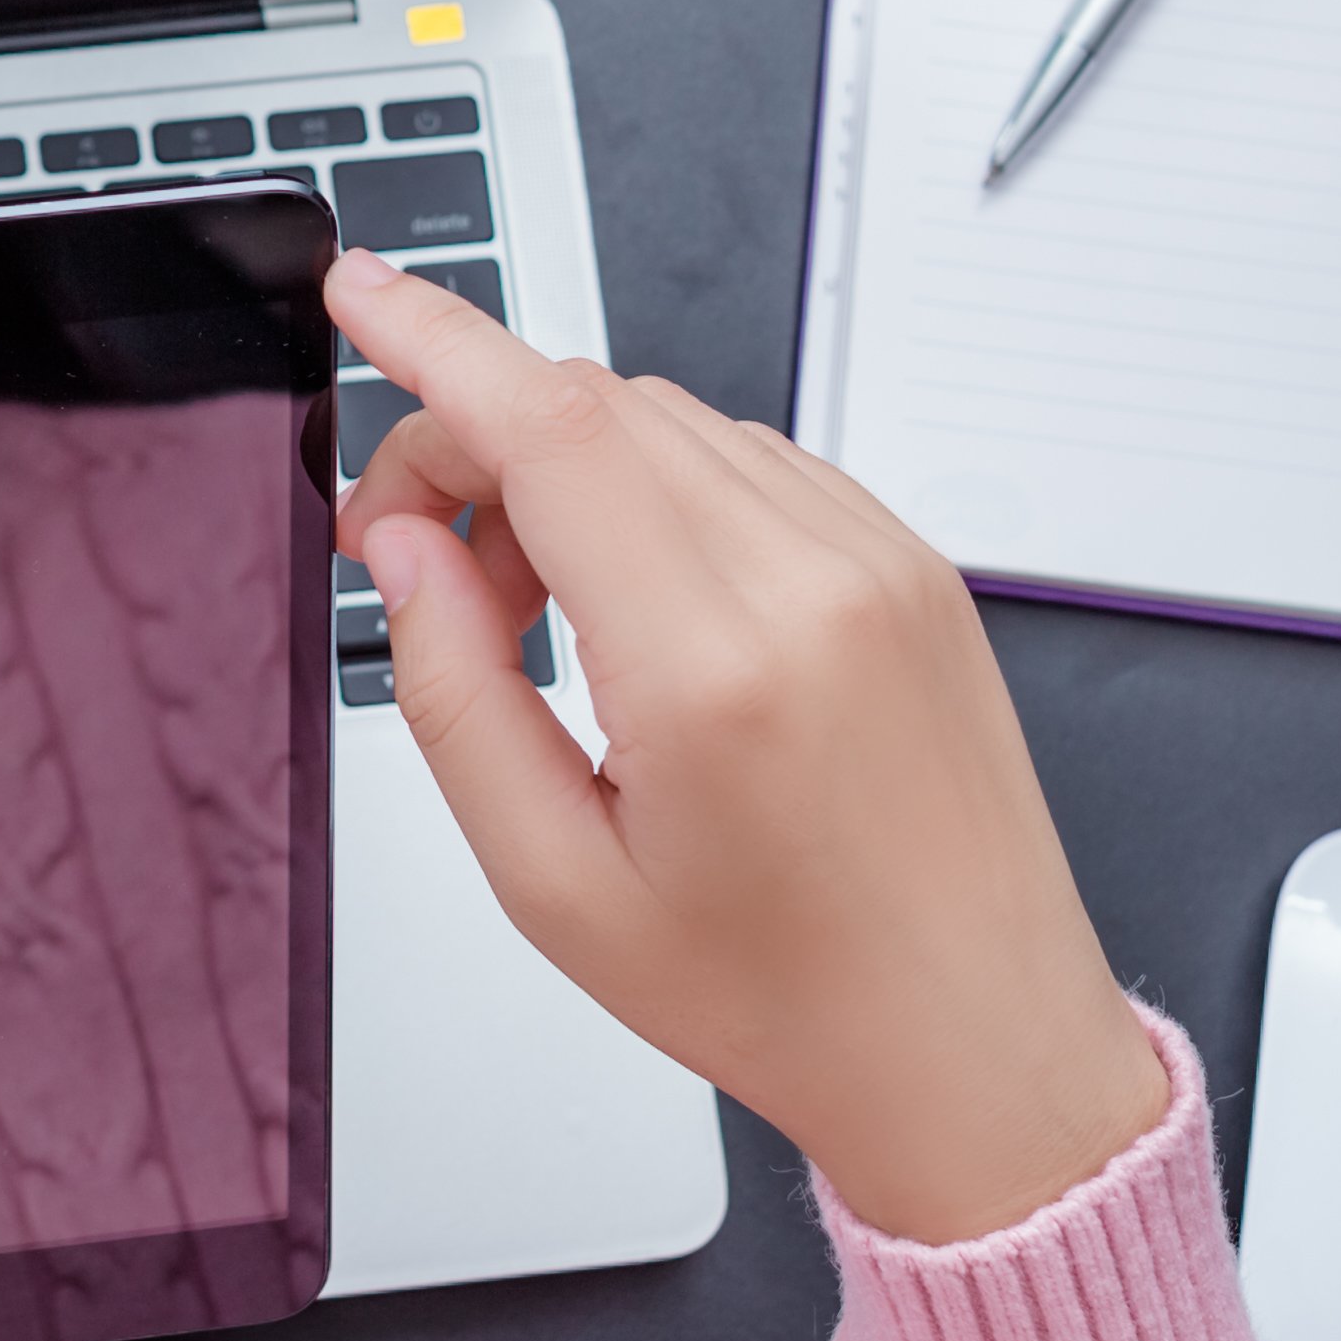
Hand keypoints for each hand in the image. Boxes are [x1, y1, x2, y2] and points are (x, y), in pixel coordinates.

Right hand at [327, 250, 1167, 1242]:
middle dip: (475, 440)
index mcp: (714, 667)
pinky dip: (661, 490)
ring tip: (539, 614)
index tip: (363, 293)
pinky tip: (639, 606)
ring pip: (670, 421)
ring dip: (567, 469)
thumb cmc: (784, 993)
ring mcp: (880, 560)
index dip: (437, 339)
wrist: (976, 1046)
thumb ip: (449, 690)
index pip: (549, 425)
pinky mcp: (914, 564)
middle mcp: (812, 583)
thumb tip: (403, 548)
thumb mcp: (554, 882)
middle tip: (416, 554)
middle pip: (595, 405)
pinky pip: (752, 462)